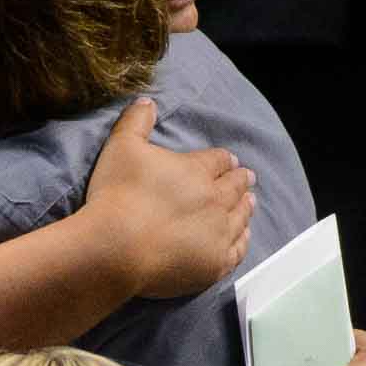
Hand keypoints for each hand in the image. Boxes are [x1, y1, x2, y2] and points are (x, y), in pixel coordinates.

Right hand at [83, 99, 254, 298]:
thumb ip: (136, 122)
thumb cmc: (116, 195)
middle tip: (247, 178)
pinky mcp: (214, 264)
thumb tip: (147, 101)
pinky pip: (238, 250)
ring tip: (249, 202)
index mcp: (196, 170)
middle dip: (241, 180)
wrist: (116, 247)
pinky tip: (243, 236)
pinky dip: (243, 240)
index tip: (228, 161)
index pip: (219, 160)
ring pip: (241, 216)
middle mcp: (215, 200)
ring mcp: (218, 233)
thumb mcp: (121, 147)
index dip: (224, 160)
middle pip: (235, 187)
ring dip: (245, 207)